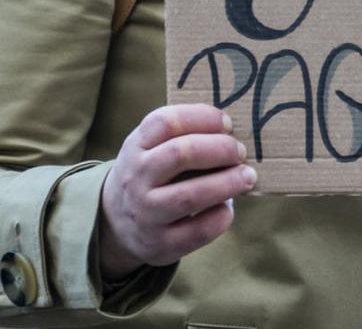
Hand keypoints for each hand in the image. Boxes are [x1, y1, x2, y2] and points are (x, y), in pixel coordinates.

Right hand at [96, 105, 253, 282]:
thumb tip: (233, 131)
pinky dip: (220, 216)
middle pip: (180, 154)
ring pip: (189, 196)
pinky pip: (198, 231)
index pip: (166, 122)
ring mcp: (146, 214)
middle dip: (220, 149)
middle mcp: (136, 179)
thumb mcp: (151, 148)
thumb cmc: (150, 175)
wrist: (114, 224)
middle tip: (241, 152)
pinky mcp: (161, 244)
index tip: (227, 124)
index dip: (203, 118)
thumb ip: (182, 134)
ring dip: (227, 183)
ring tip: (247, 177)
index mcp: (136, 147)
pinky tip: (227, 208)